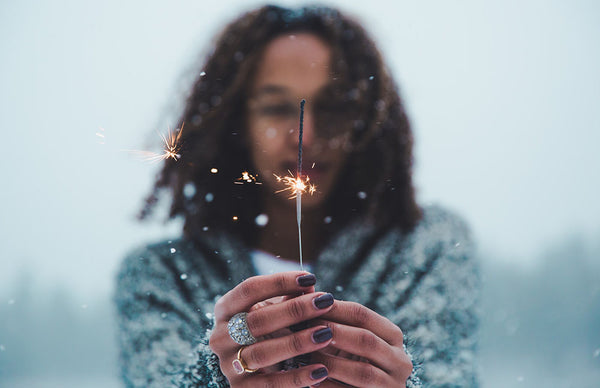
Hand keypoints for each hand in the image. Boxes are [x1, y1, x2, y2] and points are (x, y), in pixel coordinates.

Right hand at [209, 271, 334, 386]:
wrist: (254, 375)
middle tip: (325, 302)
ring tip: (326, 333)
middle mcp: (220, 337)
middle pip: (257, 320)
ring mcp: (228, 365)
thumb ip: (289, 298)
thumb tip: (309, 284)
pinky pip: (271, 385)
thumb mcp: (273, 312)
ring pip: (262, 353)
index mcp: (225, 310)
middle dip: (294, 310)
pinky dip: (297, 377)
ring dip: (297, 342)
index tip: (310, 277)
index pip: (249, 289)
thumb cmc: (269, 332)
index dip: (280, 281)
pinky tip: (321, 370)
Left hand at [311, 301, 412, 386]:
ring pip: (363, 372)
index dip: (334, 309)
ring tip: (306, 356)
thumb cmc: (348, 358)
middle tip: (305, 328)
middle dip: (334, 333)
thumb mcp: (346, 337)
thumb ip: (330, 316)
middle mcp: (400, 360)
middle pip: (366, 340)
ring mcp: (393, 385)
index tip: (308, 305)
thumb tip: (305, 287)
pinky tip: (311, 380)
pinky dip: (330, 387)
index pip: (363, 315)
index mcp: (392, 336)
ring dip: (331, 362)